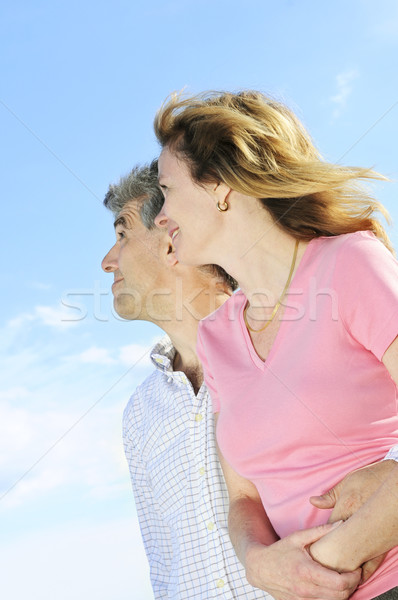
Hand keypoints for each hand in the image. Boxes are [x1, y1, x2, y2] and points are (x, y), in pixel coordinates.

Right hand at [244, 522, 360, 599]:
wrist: (259, 568)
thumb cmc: (279, 551)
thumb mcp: (297, 537)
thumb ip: (320, 531)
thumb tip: (340, 523)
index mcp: (306, 572)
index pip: (340, 583)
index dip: (353, 578)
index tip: (357, 570)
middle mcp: (305, 590)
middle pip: (340, 596)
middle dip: (352, 586)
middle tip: (354, 575)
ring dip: (343, 594)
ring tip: (344, 581)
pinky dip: (331, 599)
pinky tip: (331, 589)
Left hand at [309, 460, 394, 578]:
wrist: (395, 483)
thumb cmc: (370, 479)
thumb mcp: (347, 483)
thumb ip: (329, 496)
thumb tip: (312, 501)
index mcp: (345, 507)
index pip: (327, 529)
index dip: (320, 538)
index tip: (315, 544)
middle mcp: (356, 522)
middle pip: (338, 546)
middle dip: (330, 554)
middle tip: (322, 561)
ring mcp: (370, 533)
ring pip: (354, 557)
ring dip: (345, 563)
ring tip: (336, 568)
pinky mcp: (383, 542)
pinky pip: (372, 562)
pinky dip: (364, 570)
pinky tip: (358, 574)